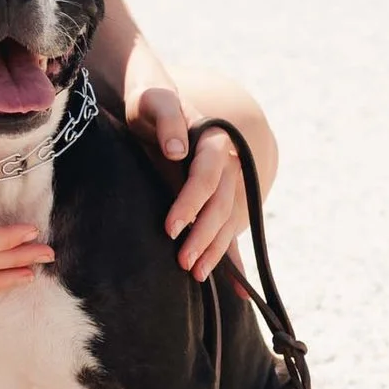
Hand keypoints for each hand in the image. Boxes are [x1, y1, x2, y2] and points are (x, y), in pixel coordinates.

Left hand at [129, 86, 247, 281]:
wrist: (155, 104)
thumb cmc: (150, 102)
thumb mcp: (153, 101)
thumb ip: (167, 118)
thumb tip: (178, 150)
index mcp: (214, 141)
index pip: (207, 177)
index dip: (191, 203)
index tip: (170, 227)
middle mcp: (226, 163)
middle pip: (221, 205)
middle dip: (203, 235)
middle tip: (183, 262)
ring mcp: (223, 182)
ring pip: (227, 220)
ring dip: (215, 249)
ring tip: (196, 274)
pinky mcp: (214, 197)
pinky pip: (226, 228)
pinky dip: (232, 257)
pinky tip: (238, 288)